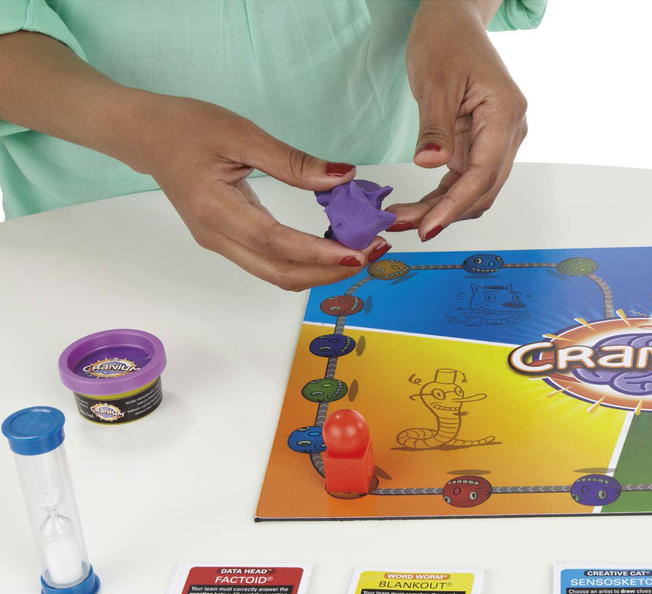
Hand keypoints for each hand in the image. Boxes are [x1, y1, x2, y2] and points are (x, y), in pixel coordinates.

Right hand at [128, 96, 389, 290]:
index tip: (360, 252)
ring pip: (278, 275)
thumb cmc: (187, 127)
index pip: (277, 243)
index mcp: (216, 210)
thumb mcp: (241, 133)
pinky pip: (272, 263)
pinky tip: (333, 246)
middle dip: (331, 271)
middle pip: (281, 273)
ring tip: (361, 252)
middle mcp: (218, 238)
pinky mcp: (228, 242)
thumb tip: (343, 176)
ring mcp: (222, 244)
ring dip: (322, 270)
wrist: (145, 135)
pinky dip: (306, 262)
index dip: (320, 253)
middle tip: (373, 253)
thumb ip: (293, 162)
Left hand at [390, 0, 527, 239]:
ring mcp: (498, 140)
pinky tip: (417, 207)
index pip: (483, 173)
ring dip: (443, 209)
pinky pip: (464, 179)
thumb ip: (435, 126)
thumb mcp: (434, 79)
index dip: (455, 205)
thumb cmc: (446, 39)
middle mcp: (510, 132)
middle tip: (405, 227)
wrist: (452, 21)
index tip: (428, 226)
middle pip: (483, 189)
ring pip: (475, 190)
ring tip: (403, 220)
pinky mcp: (480, 144)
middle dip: (446, 213)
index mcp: (505, 113)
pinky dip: (443, 196)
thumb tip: (431, 164)